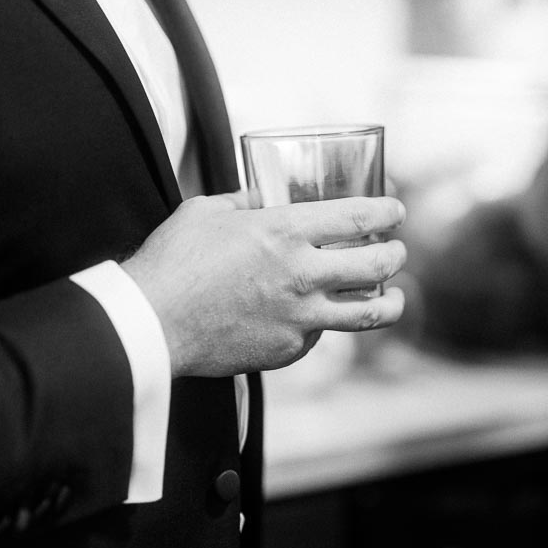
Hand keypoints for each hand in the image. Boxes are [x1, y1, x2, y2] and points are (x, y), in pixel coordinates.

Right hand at [122, 191, 406, 376]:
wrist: (152, 322)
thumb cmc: (173, 262)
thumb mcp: (209, 211)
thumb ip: (246, 202)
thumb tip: (262, 197)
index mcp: (285, 231)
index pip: (358, 216)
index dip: (387, 212)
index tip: (395, 211)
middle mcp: (302, 275)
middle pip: (378, 264)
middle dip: (396, 253)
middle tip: (396, 250)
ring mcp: (300, 317)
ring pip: (368, 313)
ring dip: (391, 301)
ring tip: (396, 298)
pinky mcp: (289, 349)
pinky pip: (320, 334)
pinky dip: (325, 323)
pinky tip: (319, 317)